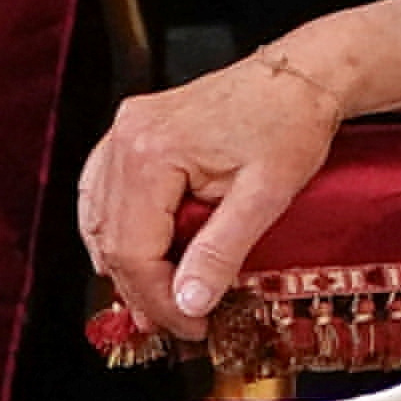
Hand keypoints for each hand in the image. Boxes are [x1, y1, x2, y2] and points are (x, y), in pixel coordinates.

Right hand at [79, 44, 348, 341]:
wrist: (302, 75)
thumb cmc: (290, 120)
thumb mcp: (265, 195)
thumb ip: (221, 252)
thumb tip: (189, 302)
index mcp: (152, 150)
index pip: (134, 249)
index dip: (158, 299)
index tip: (190, 325)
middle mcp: (127, 136)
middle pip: (110, 238)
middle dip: (141, 290)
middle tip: (174, 323)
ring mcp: (125, 131)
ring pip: (98, 218)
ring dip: (123, 265)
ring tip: (153, 301)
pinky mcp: (135, 131)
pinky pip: (103, 192)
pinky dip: (114, 230)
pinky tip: (131, 254)